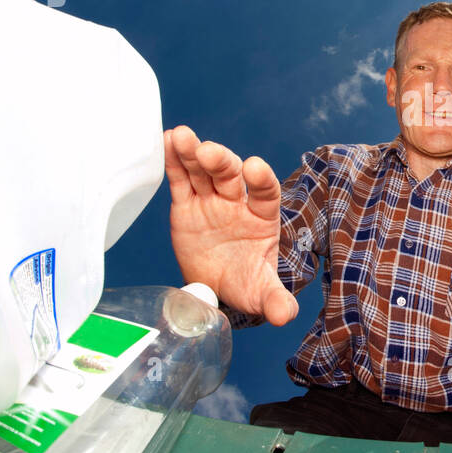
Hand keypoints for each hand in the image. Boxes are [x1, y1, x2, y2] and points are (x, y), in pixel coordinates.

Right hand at [164, 125, 297, 325]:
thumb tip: (285, 315)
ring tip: (181, 137)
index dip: (261, 179)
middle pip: (231, 175)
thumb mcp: (261, 293)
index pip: (265, 192)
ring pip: (203, 170)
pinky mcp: (186, 204)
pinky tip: (166, 141)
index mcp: (261, 217)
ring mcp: (211, 200)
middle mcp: (237, 202)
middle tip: (208, 152)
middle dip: (221, 162)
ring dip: (193, 152)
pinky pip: (180, 179)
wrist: (218, 284)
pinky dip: (173, 160)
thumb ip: (275, 300)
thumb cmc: (245, 282)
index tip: (255, 167)